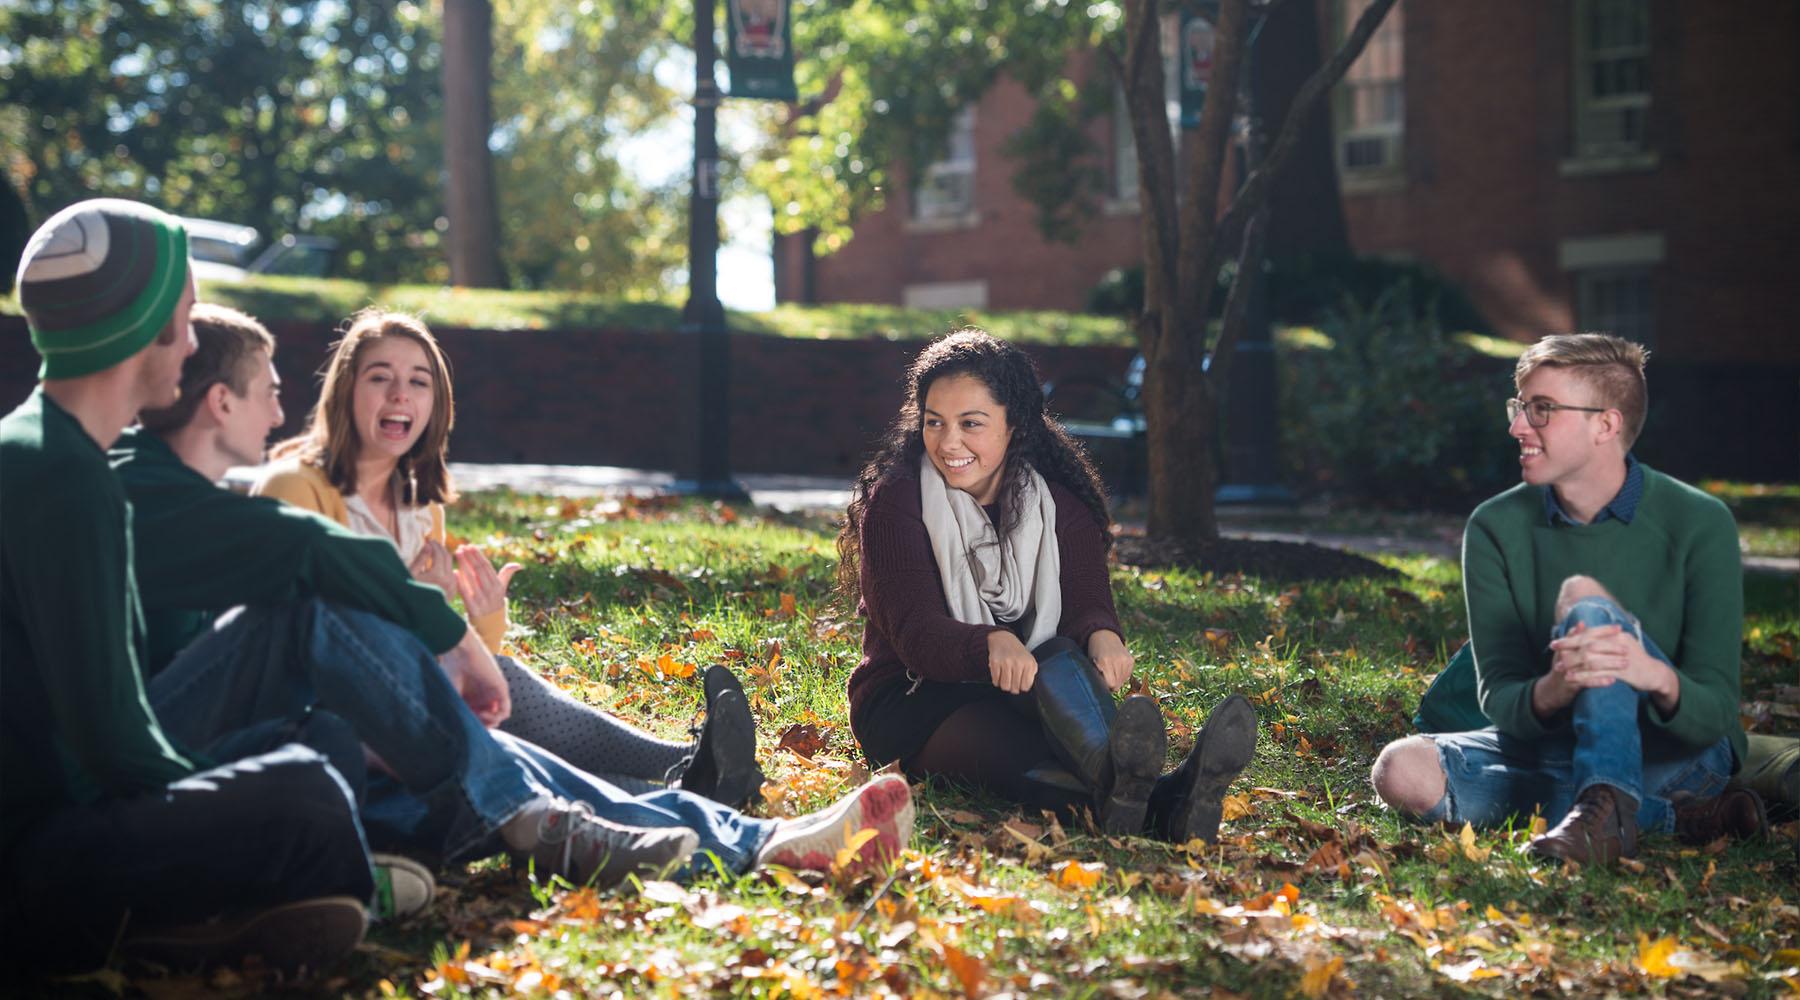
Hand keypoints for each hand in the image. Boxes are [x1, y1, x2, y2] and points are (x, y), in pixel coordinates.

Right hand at [409, 539, 457, 596]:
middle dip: (440, 548)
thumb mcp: (411, 574)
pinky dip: (446, 568)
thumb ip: (421, 559)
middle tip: (433, 543)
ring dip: (444, 558)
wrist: (416, 615)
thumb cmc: (408, 593)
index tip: (429, 540)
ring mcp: (452, 587)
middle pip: (447, 557)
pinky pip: (452, 575)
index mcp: (438, 575)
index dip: (434, 545)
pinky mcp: (453, 591)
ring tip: (435, 552)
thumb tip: (428, 545)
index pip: (439, 553)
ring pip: (451, 566)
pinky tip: (439, 565)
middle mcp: (448, 580)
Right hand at [439, 627, 511, 726]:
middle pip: (487, 722)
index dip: (470, 728)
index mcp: (470, 699)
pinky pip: (505, 711)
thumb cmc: (450, 671)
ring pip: (497, 718)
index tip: (462, 725)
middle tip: (471, 722)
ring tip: (477, 716)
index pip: (476, 721)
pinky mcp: (501, 689)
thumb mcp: (452, 697)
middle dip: (480, 727)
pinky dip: (496, 717)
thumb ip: (458, 714)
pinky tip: (484, 713)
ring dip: (488, 723)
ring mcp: (493, 694)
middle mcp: (482, 698)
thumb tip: (458, 735)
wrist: (460, 652)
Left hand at [454, 544, 522, 618]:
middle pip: (479, 571)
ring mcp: (482, 600)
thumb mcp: (502, 589)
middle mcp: (491, 592)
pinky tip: (454, 572)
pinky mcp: (473, 608)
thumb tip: (518, 565)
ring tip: (457, 554)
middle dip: (470, 557)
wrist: (491, 627)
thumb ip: (507, 575)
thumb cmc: (494, 603)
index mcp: (498, 586)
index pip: (487, 567)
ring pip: (471, 579)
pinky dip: (460, 582)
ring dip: (463, 565)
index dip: (478, 556)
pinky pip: (465, 592)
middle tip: (462, 547)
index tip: (470, 546)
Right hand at [987, 631, 1037, 693]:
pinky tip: (999, 676)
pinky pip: (995, 680)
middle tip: (1011, 683)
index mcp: (1029, 664)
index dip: (1021, 687)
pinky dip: (996, 681)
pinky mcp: (995, 662)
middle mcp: (1018, 663)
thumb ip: (1031, 675)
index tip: (1019, 684)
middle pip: (1014, 688)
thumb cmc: (1017, 653)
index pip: (1025, 686)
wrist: (1003, 639)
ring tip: (1005, 680)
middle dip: (1012, 688)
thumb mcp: (1030, 661)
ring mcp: (1006, 662)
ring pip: (1005, 686)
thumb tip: (1025, 687)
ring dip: (1004, 685)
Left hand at [1087, 629, 1133, 691]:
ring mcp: (1126, 660)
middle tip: (1105, 677)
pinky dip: (1122, 675)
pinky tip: (1116, 668)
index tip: (1101, 683)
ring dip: (1117, 680)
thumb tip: (1102, 693)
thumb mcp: (1090, 663)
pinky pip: (1127, 675)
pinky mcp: (1131, 660)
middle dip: (1111, 684)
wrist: (1103, 635)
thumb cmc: (1094, 651)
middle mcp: (1117, 660)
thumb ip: (1097, 677)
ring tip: (1110, 671)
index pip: (1111, 685)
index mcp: (1105, 662)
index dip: (1106, 686)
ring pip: (1123, 681)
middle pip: (1117, 684)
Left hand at [1549, 622, 1679, 711]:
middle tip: (1553, 652)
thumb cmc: (1635, 659)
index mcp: (1616, 635)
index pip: (1589, 634)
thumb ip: (1602, 638)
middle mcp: (1618, 644)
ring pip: (1592, 660)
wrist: (1655, 674)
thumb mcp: (1620, 644)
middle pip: (1588, 644)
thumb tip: (1582, 629)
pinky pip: (1600, 674)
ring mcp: (1621, 658)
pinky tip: (1573, 679)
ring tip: (1559, 668)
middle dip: (1568, 648)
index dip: (1571, 637)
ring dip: (1573, 664)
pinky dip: (1584, 676)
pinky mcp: (1624, 672)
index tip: (1555, 642)